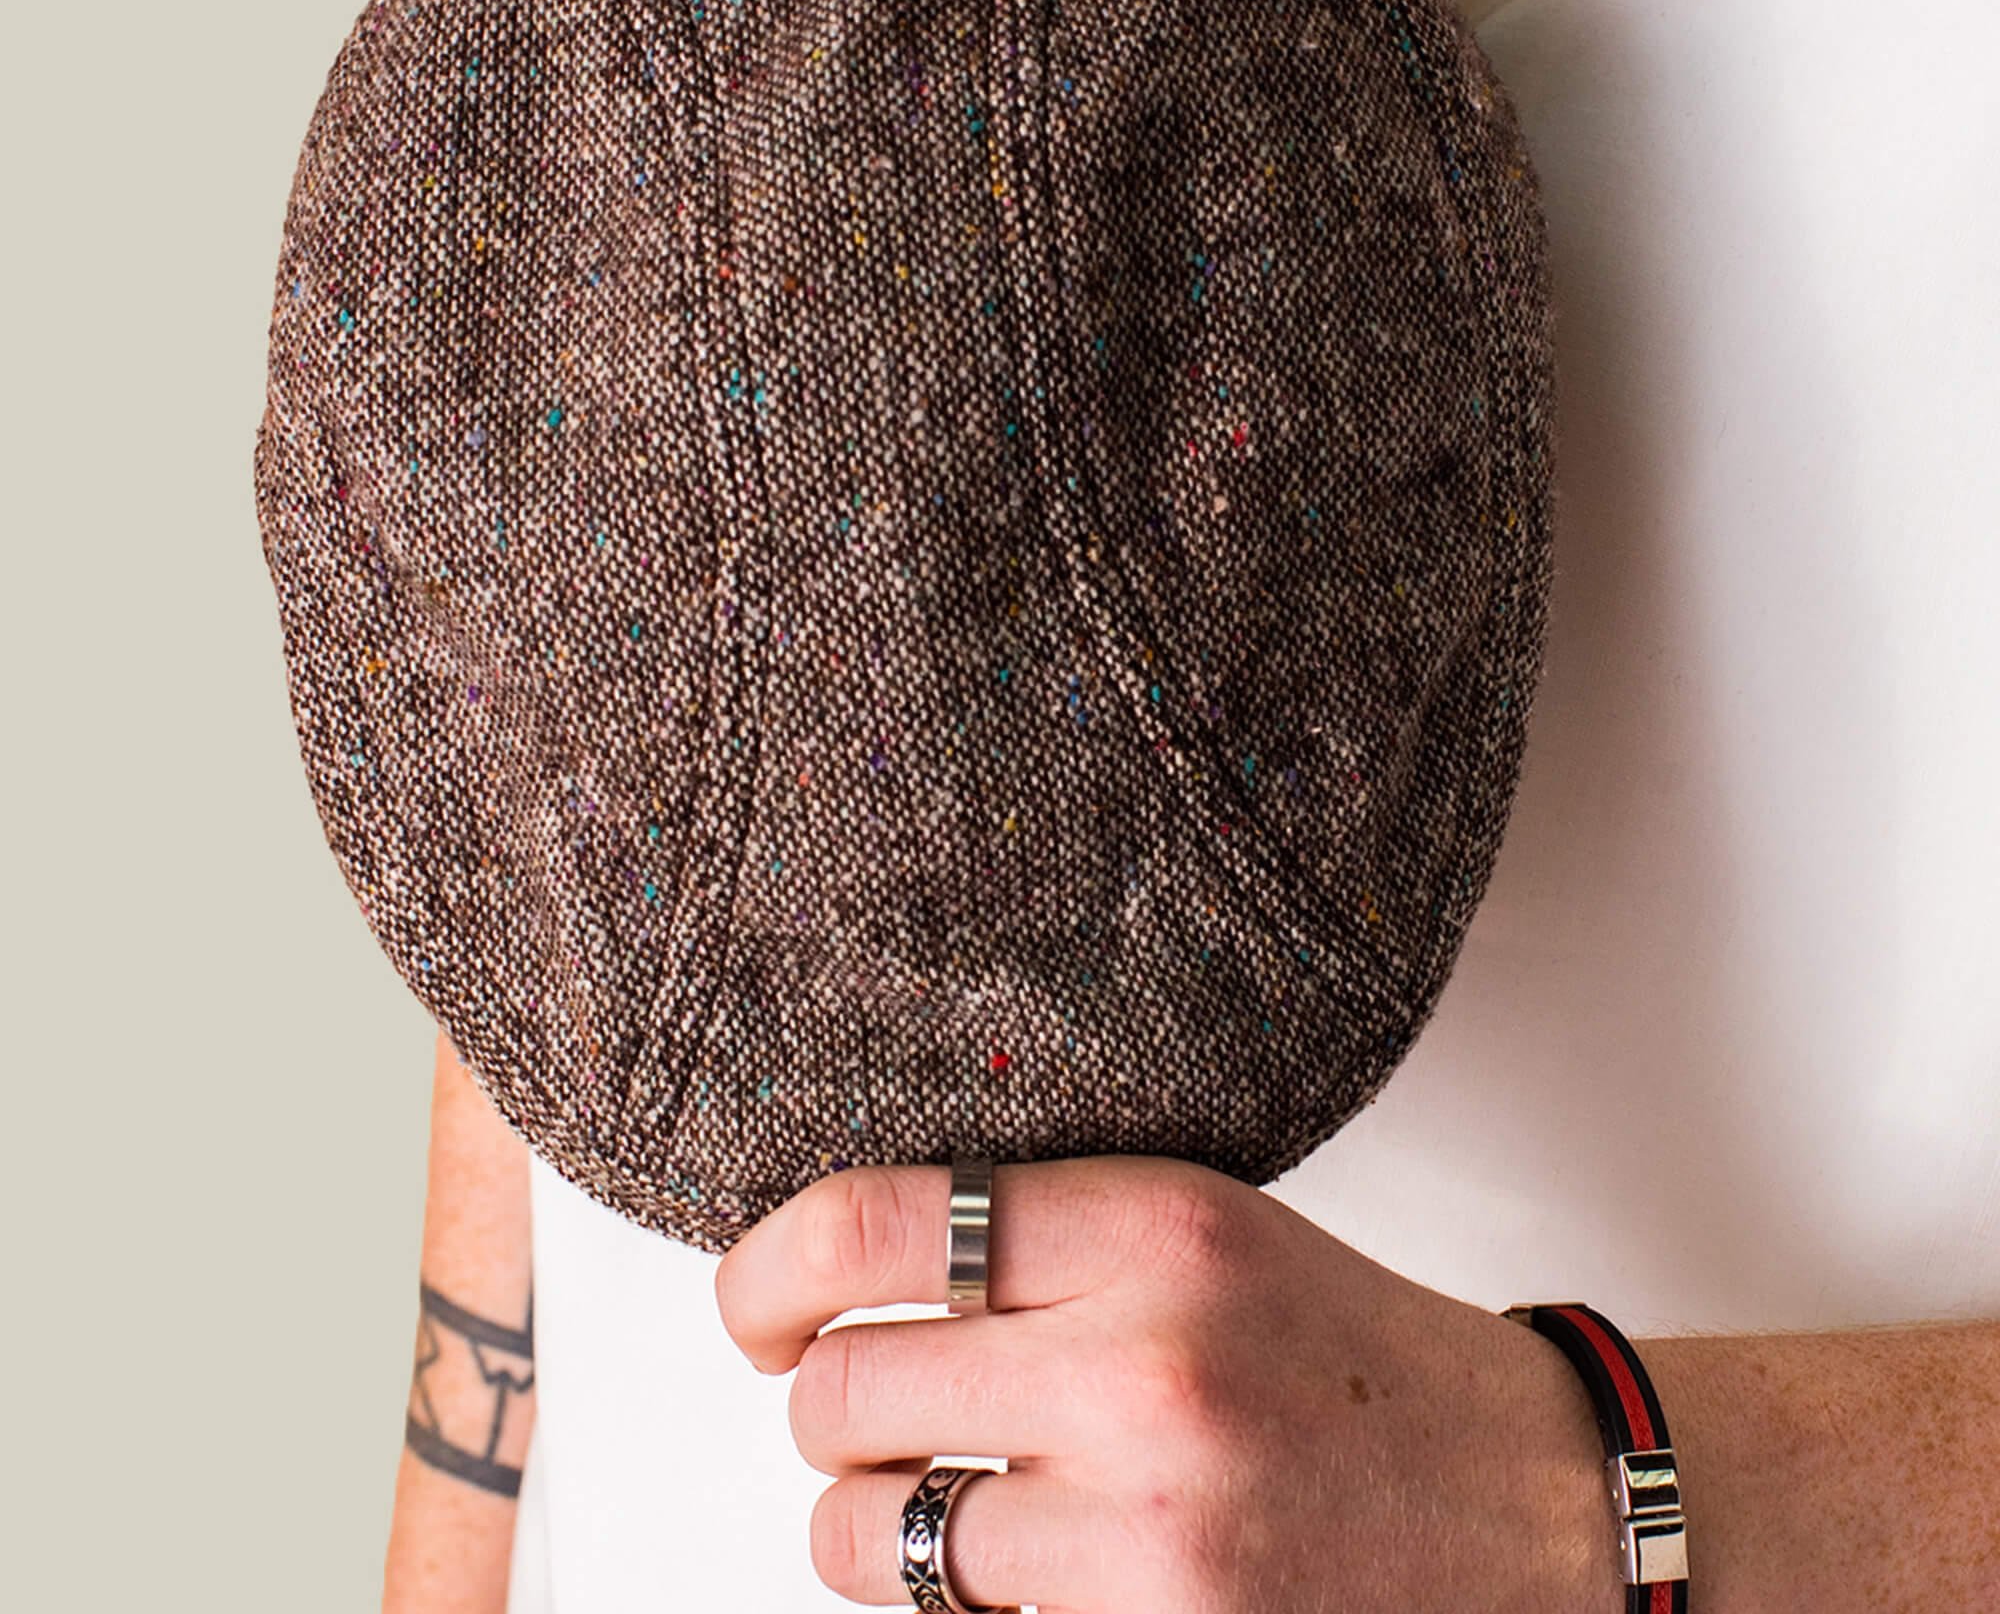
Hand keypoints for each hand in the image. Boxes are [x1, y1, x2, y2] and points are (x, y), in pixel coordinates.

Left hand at [713, 1153, 1617, 1612]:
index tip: (754, 1306)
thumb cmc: (1346, 1356)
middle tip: (867, 1414)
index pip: (871, 1222)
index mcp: (1154, 1224)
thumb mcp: (1201, 1232)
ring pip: (873, 1537)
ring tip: (949, 1507)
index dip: (766, 1268)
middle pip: (841, 1390)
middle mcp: (1145, 1364)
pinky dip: (963, 1604)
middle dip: (828, 1411)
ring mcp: (1151, 1526)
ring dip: (877, 1529)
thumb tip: (833, 1284)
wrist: (1533, 1501)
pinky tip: (1032, 1567)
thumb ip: (1035, 1241)